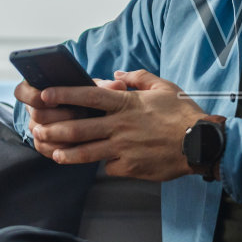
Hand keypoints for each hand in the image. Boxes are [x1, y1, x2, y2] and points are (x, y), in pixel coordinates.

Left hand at [29, 69, 212, 181]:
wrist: (201, 145)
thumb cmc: (183, 114)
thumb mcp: (163, 87)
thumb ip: (138, 78)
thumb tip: (117, 74)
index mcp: (127, 104)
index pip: (89, 97)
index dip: (65, 94)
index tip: (46, 94)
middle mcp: (121, 127)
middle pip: (80, 128)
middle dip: (55, 129)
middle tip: (39, 129)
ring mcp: (124, 149)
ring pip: (87, 153)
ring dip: (67, 153)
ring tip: (55, 153)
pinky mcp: (130, 168)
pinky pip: (109, 167)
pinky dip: (104, 164)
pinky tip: (101, 162)